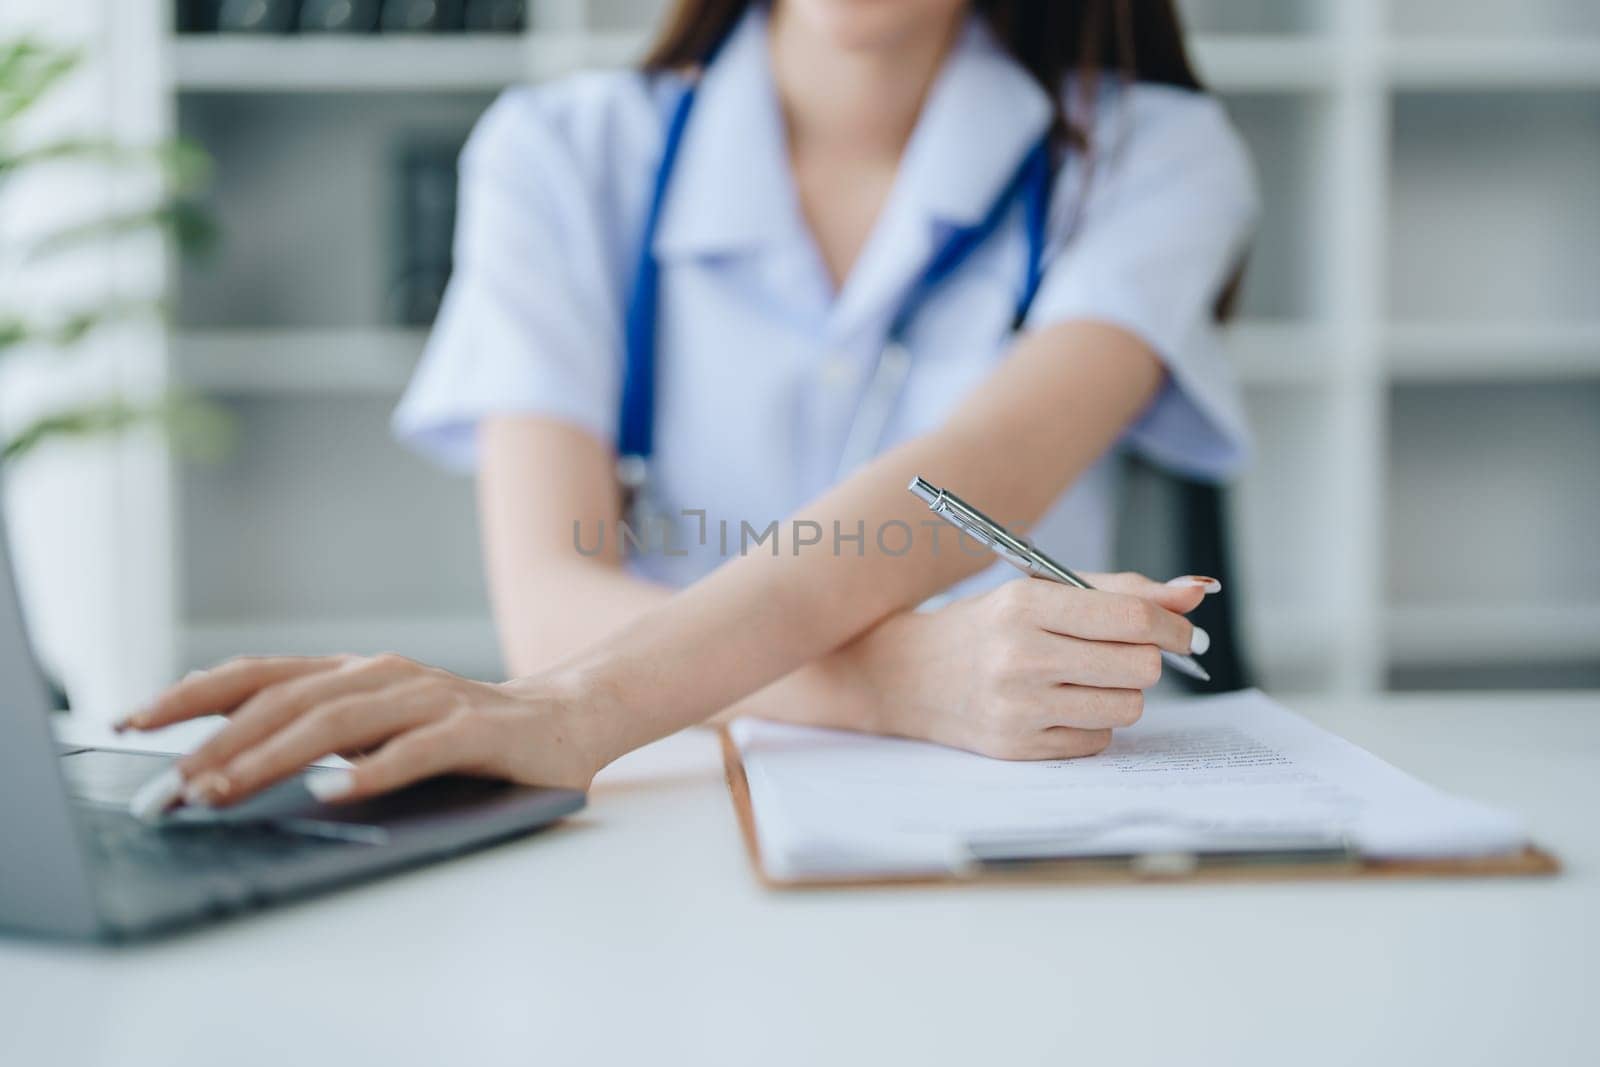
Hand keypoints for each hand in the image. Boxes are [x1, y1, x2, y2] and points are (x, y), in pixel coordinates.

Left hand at [117, 654, 600, 810]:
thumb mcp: (381, 724)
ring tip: (224, 790)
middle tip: (171, 787)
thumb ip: (320, 727)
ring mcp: (429, 697)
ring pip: (336, 722)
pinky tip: (332, 793)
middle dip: (218, 743)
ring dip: (272, 757)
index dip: (192, 694)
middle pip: (286, 700)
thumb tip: (224, 751)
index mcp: (354, 671)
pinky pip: (412, 751)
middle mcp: (384, 673)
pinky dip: (369, 771)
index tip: (129, 722)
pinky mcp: (472, 729)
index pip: (258, 675)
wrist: (567, 717)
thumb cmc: (463, 731)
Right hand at [846, 573, 1217, 759]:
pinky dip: (1092, 723)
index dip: (1172, 626)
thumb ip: (1120, 591)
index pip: (1132, 618)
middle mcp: (1019, 656)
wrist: (908, 675)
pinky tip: (1060, 706)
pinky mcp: (1018, 748)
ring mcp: (1017, 708)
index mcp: (1025, 604)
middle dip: (1145, 659)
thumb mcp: (1042, 592)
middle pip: (1139, 666)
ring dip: (1121, 693)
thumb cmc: (986, 627)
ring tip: (1087, 679)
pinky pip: (1097, 740)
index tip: (1180, 632)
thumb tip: (1195, 594)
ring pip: (1127, 707)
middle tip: (1126, 653)